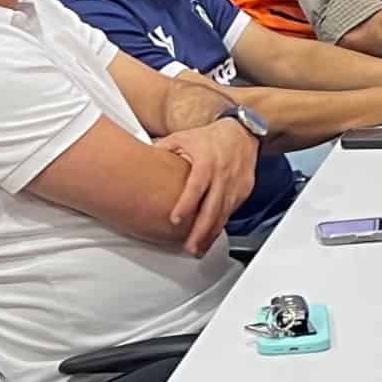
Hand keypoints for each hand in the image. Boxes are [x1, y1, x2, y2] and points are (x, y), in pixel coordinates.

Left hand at [155, 117, 258, 256]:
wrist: (243, 132)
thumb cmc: (210, 137)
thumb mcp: (182, 138)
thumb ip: (162, 151)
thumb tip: (137, 161)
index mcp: (206, 163)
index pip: (196, 187)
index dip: (186, 205)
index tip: (175, 220)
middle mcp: (223, 175)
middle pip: (212, 208)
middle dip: (201, 231)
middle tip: (189, 247)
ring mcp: (236, 185)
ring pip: (224, 214)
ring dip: (211, 234)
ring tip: (198, 249)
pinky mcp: (244, 191)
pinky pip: (231, 211)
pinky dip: (220, 224)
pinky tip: (210, 235)